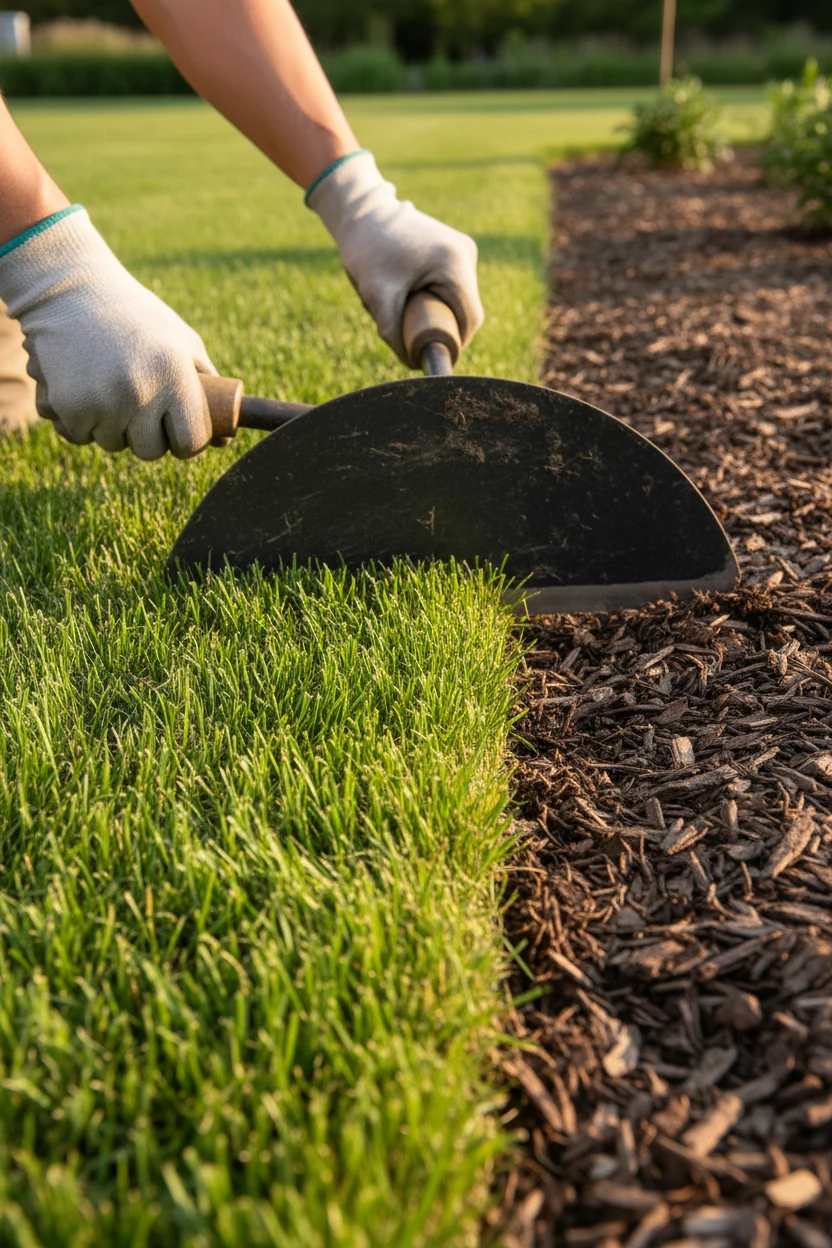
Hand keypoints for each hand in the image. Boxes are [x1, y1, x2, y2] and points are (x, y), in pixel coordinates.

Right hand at [0, 207, 215, 458]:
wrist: (70, 291)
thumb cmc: (136, 318)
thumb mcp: (182, 341)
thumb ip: (208, 387)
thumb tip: (226, 440)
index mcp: (175, 374)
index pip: (191, 442)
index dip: (187, 443)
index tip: (178, 432)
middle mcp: (141, 391)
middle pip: (151, 451)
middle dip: (147, 436)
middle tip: (137, 403)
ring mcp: (103, 401)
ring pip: (113, 445)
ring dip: (112, 427)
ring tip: (108, 386)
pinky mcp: (69, 405)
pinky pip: (80, 437)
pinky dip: (79, 422)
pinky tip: (82, 389)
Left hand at [307, 151, 483, 364]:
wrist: (362, 210)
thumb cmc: (368, 249)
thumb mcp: (377, 296)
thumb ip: (393, 333)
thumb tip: (412, 363)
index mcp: (454, 264)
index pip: (469, 320)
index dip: (453, 343)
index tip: (428, 354)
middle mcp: (466, 254)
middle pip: (464, 311)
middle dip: (439, 328)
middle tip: (407, 331)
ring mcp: (463, 249)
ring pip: (458, 300)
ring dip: (436, 313)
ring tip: (402, 303)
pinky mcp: (455, 250)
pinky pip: (451, 287)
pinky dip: (433, 298)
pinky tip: (408, 290)